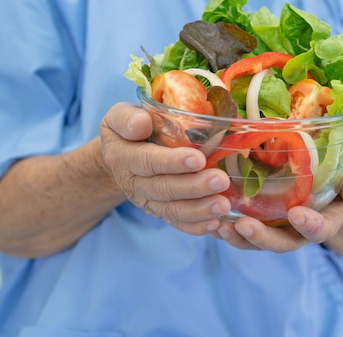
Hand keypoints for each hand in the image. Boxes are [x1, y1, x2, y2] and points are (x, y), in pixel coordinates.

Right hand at [99, 102, 231, 234]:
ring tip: (224, 205)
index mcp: (124, 156)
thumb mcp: (119, 116)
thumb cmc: (129, 128)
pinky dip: (195, 226)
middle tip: (221, 181)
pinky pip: (176, 222)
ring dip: (199, 209)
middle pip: (164, 188)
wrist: (119, 155)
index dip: (172, 162)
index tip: (198, 159)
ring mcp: (147, 200)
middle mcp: (134, 182)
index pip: (147, 161)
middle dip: (194, 187)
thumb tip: (142, 123)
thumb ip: (126, 118)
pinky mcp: (159, 211)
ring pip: (172, 209)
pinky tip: (215, 224)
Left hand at [209, 169, 342, 252]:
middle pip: (281, 244)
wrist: (323, 192)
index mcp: (323, 224)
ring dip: (238, 237)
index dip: (310, 225)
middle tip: (244, 226)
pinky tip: (210, 221)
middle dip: (262, 238)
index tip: (298, 214)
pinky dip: (226, 230)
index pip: (318, 230)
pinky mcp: (258, 226)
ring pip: (256, 242)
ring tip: (219, 226)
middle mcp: (298, 234)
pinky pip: (241, 234)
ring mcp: (277, 232)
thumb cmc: (338, 185)